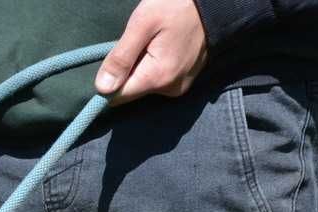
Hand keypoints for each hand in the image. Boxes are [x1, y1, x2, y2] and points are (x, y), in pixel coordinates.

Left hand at [94, 0, 209, 104]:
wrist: (215, 1)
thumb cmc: (178, 5)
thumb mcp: (143, 23)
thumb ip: (121, 57)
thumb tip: (102, 88)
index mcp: (159, 78)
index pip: (118, 96)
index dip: (108, 81)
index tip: (114, 58)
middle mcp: (171, 89)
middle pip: (132, 90)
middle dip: (128, 69)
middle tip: (140, 41)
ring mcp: (180, 86)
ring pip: (145, 84)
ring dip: (141, 66)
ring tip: (154, 40)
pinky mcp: (186, 79)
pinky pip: (159, 79)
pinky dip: (154, 65)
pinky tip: (163, 45)